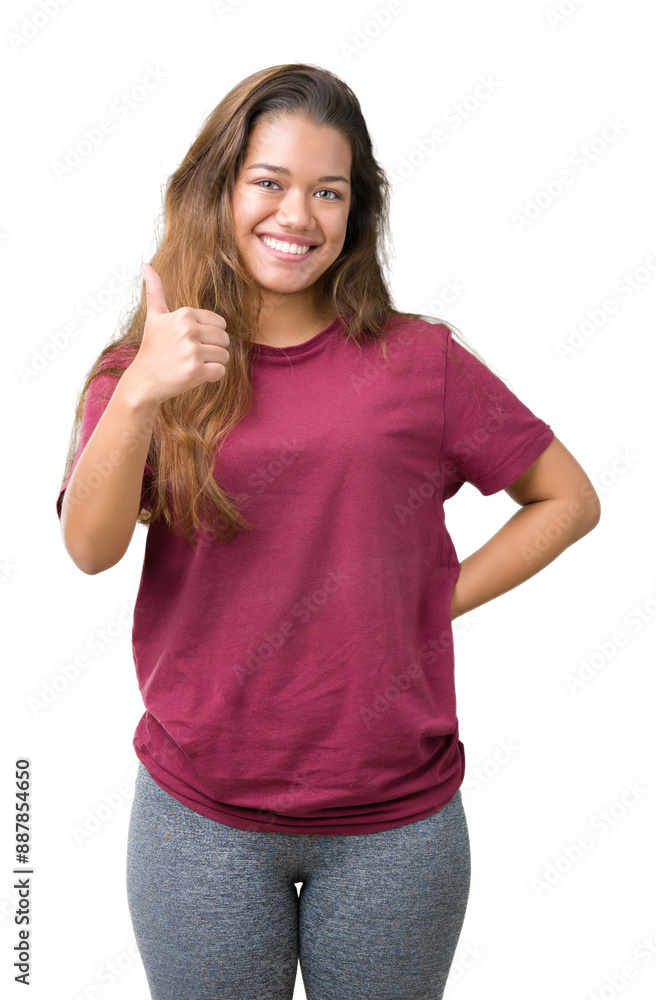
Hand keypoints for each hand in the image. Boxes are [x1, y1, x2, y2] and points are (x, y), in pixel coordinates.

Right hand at [126, 263, 230, 404]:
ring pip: (224, 356)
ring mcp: (192, 351)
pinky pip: (221, 371)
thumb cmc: (152, 348)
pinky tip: (196, 375)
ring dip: (213, 363)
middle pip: (224, 339)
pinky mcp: (195, 371)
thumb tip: (145, 265)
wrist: (143, 380)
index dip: (210, 335)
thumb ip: (155, 291)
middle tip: (193, 356)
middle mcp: (188, 330)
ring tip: (194, 364)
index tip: (192, 342)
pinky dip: (212, 376)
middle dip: (214, 349)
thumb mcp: (154, 317)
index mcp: (184, 314)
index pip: (220, 323)